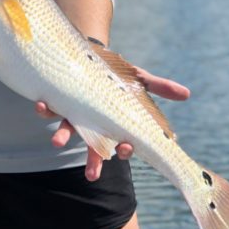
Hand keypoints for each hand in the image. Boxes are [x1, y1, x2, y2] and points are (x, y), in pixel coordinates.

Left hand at [36, 68, 189, 181]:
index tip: (125, 150)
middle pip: (95, 148)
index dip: (123, 149)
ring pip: (69, 130)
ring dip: (62, 136)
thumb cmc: (117, 73)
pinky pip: (50, 107)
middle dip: (94, 162)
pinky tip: (41, 104)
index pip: (122, 142)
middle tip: (92, 175)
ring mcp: (75, 113)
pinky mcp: (59, 99)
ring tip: (56, 143)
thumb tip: (187, 94)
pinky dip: (45, 107)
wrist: (90, 53)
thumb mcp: (139, 80)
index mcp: (115, 122)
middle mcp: (94, 123)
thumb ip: (160, 87)